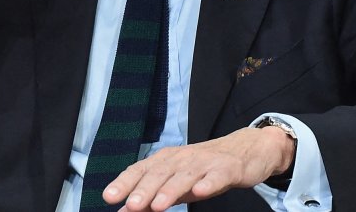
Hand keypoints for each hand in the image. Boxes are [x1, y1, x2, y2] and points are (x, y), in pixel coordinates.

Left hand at [103, 126, 294, 210]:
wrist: (245, 150)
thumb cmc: (205, 169)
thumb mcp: (176, 183)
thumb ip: (151, 196)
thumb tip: (124, 210)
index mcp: (167, 160)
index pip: (142, 170)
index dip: (125, 183)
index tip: (109, 197)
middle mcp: (183, 158)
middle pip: (161, 173)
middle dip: (144, 189)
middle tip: (130, 205)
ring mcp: (205, 162)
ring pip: (185, 176)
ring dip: (170, 190)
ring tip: (157, 205)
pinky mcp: (227, 168)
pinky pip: (216, 176)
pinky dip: (208, 183)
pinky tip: (200, 192)